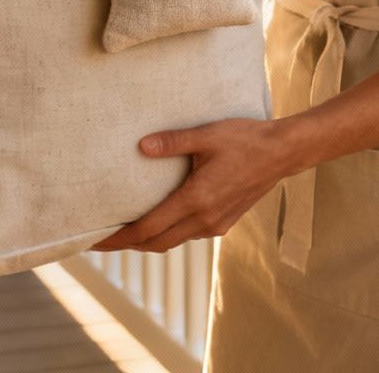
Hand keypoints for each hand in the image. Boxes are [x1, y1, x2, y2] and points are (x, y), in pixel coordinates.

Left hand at [91, 119, 304, 253]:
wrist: (283, 153)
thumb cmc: (245, 139)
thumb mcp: (207, 135)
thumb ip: (172, 142)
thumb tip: (141, 146)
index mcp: (196, 199)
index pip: (148, 229)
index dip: (120, 238)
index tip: (96, 241)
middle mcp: (204, 219)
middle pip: (156, 243)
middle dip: (128, 244)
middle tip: (101, 240)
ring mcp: (216, 224)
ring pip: (173, 241)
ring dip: (148, 240)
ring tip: (126, 232)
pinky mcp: (224, 223)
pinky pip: (189, 234)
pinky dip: (169, 233)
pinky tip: (160, 220)